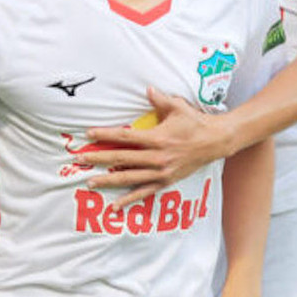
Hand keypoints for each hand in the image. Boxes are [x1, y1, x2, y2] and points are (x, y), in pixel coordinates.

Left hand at [80, 87, 222, 208]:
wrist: (216, 141)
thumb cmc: (195, 122)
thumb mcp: (178, 107)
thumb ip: (160, 99)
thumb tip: (147, 89)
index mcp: (157, 138)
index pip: (125, 137)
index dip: (105, 135)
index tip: (88, 134)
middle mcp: (157, 157)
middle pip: (122, 159)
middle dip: (99, 159)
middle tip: (80, 160)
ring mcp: (161, 172)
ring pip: (129, 178)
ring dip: (108, 180)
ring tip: (90, 182)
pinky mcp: (166, 181)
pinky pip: (144, 192)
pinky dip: (129, 200)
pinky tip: (114, 206)